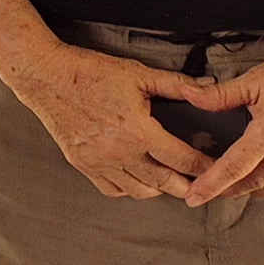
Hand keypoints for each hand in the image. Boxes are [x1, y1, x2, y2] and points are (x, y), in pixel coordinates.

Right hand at [0, 38, 224, 200]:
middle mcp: (120, 153)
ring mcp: (100, 162)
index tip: (217, 170)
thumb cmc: (92, 72)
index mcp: (138, 130)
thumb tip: (209, 85)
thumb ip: (176, 83)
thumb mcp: (137, 73)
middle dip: (188, 186)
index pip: (182, 159)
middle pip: (165, 183)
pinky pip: (113, 190)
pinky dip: (129, 188)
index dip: (204, 167)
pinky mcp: (83, 165)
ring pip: (140, 192)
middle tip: (202, 184)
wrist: (46, 77)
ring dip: (159, 189)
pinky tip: (137, 178)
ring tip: (170, 180)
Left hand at [181, 36, 263, 202]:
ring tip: (240, 186)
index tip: (193, 198)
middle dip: (230, 190)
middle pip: (254, 184)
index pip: (233, 168)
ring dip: (256, 192)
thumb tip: (188, 95)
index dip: (210, 185)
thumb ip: (220, 94)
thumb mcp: (257, 78)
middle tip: (213, 188)